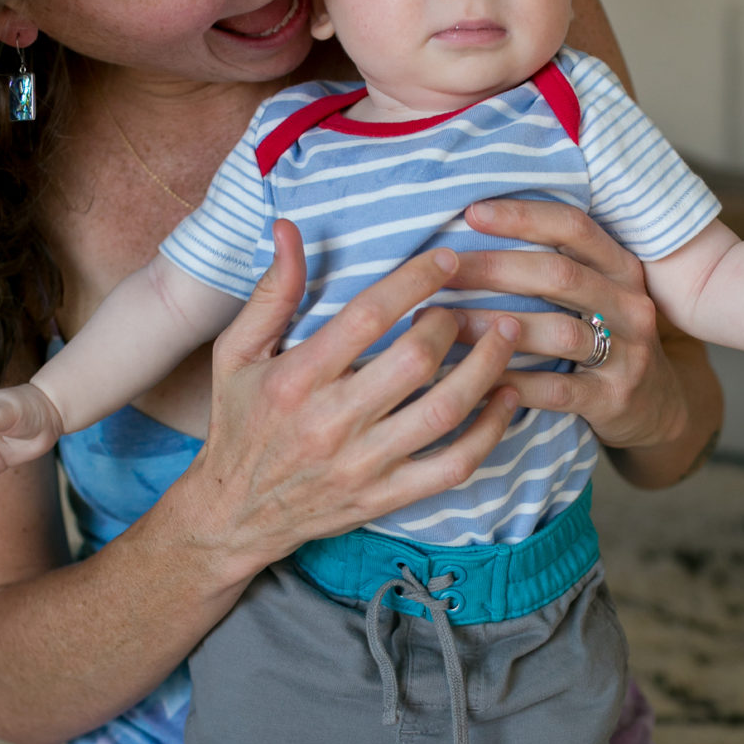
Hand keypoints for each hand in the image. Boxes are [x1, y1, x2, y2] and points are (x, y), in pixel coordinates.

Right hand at [178, 220, 522, 572]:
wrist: (235, 515)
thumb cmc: (240, 423)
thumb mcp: (237, 353)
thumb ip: (271, 292)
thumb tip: (289, 228)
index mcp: (297, 378)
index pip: (367, 316)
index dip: (414, 280)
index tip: (446, 259)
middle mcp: (331, 421)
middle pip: (415, 361)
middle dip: (452, 323)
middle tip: (466, 306)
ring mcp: (363, 464)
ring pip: (444, 411)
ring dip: (487, 368)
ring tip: (506, 334)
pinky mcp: (386, 497)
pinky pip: (454, 466)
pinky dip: (491, 432)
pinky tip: (507, 397)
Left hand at [449, 197, 694, 450]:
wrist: (660, 408)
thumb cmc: (608, 338)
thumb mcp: (599, 294)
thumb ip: (556, 265)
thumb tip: (473, 228)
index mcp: (621, 267)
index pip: (573, 227)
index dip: (523, 216)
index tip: (471, 212)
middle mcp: (629, 304)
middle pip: (559, 275)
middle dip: (494, 268)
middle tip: (440, 271)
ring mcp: (627, 353)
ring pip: (558, 332)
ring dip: (494, 327)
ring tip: (445, 324)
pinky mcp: (614, 399)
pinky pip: (556, 389)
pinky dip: (512, 382)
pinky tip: (473, 378)